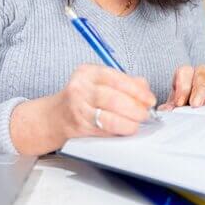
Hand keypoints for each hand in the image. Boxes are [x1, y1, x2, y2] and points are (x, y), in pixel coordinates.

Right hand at [9, 64, 155, 154]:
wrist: (54, 117)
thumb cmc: (81, 98)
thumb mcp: (99, 82)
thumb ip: (124, 82)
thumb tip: (145, 89)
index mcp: (88, 72)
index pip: (117, 79)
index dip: (137, 91)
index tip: (149, 99)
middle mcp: (80, 88)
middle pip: (114, 99)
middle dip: (135, 109)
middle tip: (144, 114)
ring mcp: (78, 109)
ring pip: (109, 118)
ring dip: (128, 123)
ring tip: (136, 123)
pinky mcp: (79, 127)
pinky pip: (104, 131)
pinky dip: (118, 131)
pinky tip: (124, 130)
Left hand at [158, 65, 204, 109]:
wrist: (193, 115)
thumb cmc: (182, 107)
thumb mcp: (173, 107)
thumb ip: (169, 108)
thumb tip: (166, 110)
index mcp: (185, 74)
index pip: (185, 71)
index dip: (182, 87)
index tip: (179, 103)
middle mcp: (201, 74)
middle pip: (203, 72)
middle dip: (199, 89)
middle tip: (194, 104)